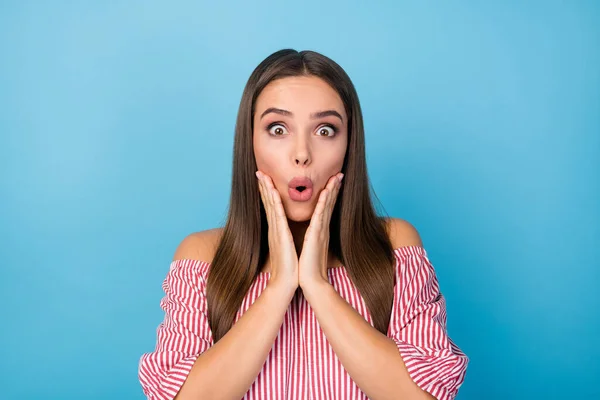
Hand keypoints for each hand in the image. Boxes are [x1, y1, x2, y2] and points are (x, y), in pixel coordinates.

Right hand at [256, 170, 298, 291]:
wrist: (285, 283)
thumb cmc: (289, 267)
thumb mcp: (287, 248)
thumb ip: (285, 238)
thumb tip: (286, 232)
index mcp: (277, 231)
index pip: (272, 207)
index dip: (267, 193)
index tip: (265, 179)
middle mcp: (274, 229)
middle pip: (268, 203)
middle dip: (264, 187)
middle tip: (259, 172)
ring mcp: (276, 232)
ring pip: (271, 206)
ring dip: (267, 189)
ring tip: (263, 175)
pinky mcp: (280, 236)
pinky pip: (277, 216)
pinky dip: (275, 203)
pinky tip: (272, 192)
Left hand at [298, 172, 343, 289]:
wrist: (311, 282)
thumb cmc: (308, 267)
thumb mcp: (310, 248)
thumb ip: (313, 239)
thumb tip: (312, 233)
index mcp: (319, 231)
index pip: (325, 208)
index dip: (330, 194)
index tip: (333, 181)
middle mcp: (322, 229)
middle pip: (329, 204)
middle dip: (334, 188)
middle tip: (339, 173)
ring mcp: (321, 232)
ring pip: (326, 207)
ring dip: (331, 191)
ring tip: (336, 177)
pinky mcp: (317, 236)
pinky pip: (320, 216)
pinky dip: (323, 204)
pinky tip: (326, 193)